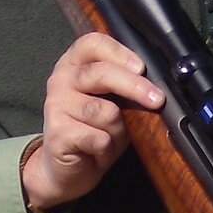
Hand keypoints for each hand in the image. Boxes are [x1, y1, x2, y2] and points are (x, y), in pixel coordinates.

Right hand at [22, 33, 165, 212]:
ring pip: (104, 110)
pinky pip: (98, 137)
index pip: (93, 43)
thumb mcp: (114, 102)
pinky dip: (107, 147)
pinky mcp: (57, 132)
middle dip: (135, 87)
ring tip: (112, 136)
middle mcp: (61, 79)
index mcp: (75, 64)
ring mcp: (56, 105)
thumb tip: (156, 83)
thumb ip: (125, 87)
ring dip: (119, 128)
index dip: (120, 53)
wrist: (69, 169)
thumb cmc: (96, 130)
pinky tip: (98, 150)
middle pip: (101, 73)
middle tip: (157, 100)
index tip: (141, 67)